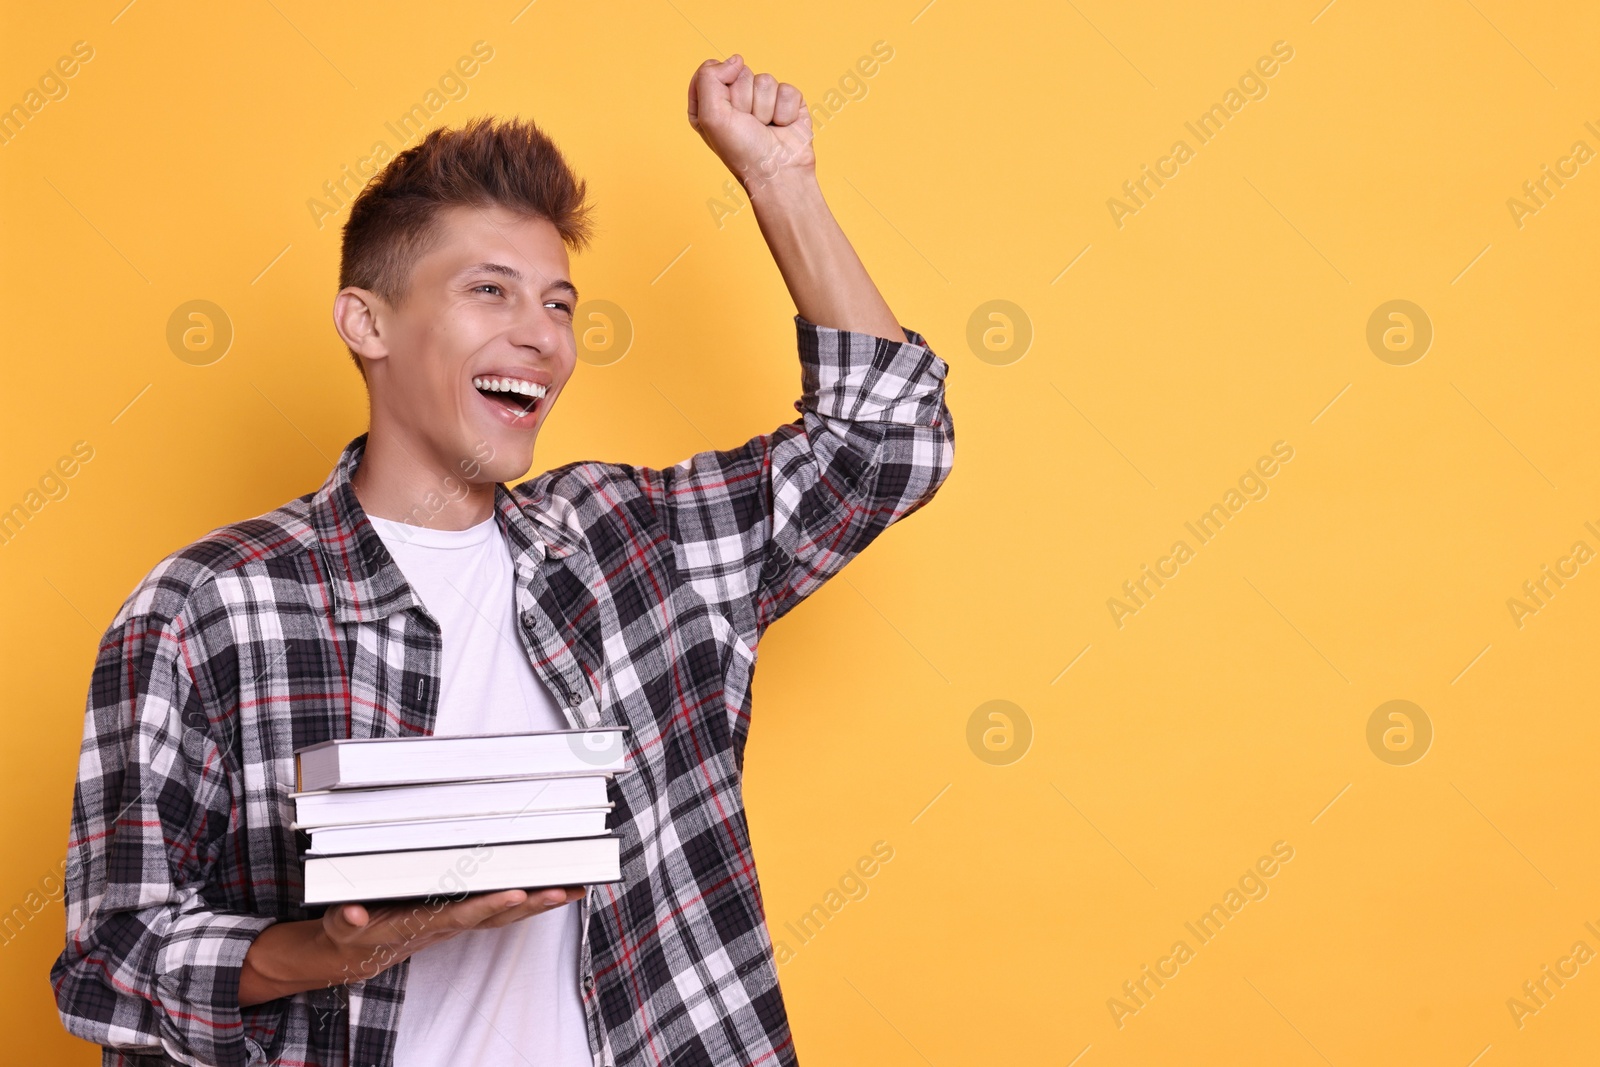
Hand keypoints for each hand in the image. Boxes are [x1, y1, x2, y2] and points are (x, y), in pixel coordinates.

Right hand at [239, 886, 585, 1004]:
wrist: (360, 952)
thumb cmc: (354, 933)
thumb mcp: (342, 926)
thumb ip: (347, 919)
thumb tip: (355, 914)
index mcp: (423, 924)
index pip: (463, 915)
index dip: (490, 905)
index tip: (517, 893)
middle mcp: (449, 924)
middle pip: (497, 916)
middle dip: (533, 905)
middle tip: (565, 889)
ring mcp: (460, 921)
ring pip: (508, 914)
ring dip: (542, 903)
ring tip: (576, 887)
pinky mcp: (464, 915)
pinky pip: (505, 909)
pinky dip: (532, 900)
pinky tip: (556, 886)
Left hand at [687, 55, 813, 191]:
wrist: (778, 172)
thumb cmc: (742, 151)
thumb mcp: (710, 116)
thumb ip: (709, 78)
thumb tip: (736, 59)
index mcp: (710, 104)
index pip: (711, 71)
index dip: (719, 88)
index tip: (725, 112)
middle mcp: (736, 100)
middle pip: (739, 73)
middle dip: (744, 100)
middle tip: (748, 124)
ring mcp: (763, 100)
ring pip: (765, 80)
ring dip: (765, 108)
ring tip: (765, 128)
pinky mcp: (787, 102)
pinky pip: (787, 89)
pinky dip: (784, 111)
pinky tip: (782, 126)